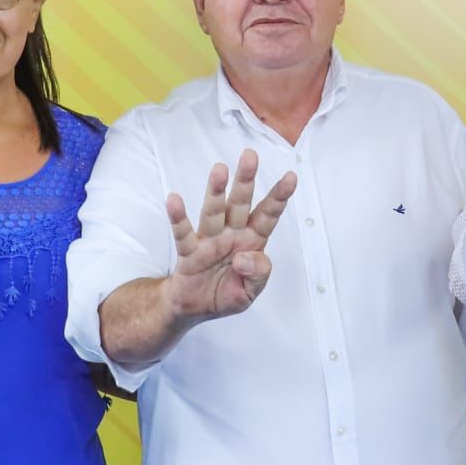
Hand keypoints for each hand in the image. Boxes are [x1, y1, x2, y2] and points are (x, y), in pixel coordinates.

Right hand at [162, 149, 295, 327]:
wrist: (195, 308)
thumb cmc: (227, 292)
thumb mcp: (251, 291)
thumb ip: (258, 274)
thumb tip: (245, 257)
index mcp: (252, 241)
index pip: (268, 215)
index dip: (279, 197)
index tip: (291, 177)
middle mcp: (231, 234)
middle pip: (240, 203)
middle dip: (246, 180)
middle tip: (250, 155)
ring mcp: (209, 240)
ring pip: (214, 212)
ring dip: (216, 192)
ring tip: (219, 170)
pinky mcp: (189, 251)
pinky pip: (183, 233)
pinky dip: (178, 217)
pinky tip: (174, 199)